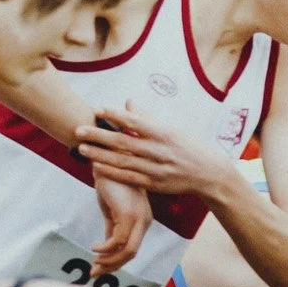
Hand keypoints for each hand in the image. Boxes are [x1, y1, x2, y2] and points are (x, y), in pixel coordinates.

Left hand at [77, 104, 233, 199]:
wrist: (208, 174)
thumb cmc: (188, 147)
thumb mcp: (170, 130)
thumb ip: (146, 118)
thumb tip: (128, 102)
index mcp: (162, 133)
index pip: (134, 121)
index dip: (114, 115)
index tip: (97, 110)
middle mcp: (158, 150)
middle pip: (123, 141)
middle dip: (99, 135)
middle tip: (79, 129)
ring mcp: (156, 168)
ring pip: (122, 161)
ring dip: (100, 154)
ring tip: (82, 148)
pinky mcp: (154, 184)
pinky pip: (129, 177)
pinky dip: (112, 172)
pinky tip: (96, 167)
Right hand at [91, 171, 151, 267]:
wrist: (106, 157)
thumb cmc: (109, 180)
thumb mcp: (111, 208)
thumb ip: (112, 227)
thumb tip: (106, 247)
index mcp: (143, 220)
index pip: (132, 248)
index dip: (116, 262)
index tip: (98, 269)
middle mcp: (144, 221)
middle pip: (132, 254)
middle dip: (112, 266)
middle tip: (94, 273)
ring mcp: (138, 218)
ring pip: (127, 251)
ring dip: (108, 261)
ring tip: (94, 262)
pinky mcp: (128, 214)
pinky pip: (118, 241)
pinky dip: (105, 249)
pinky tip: (94, 247)